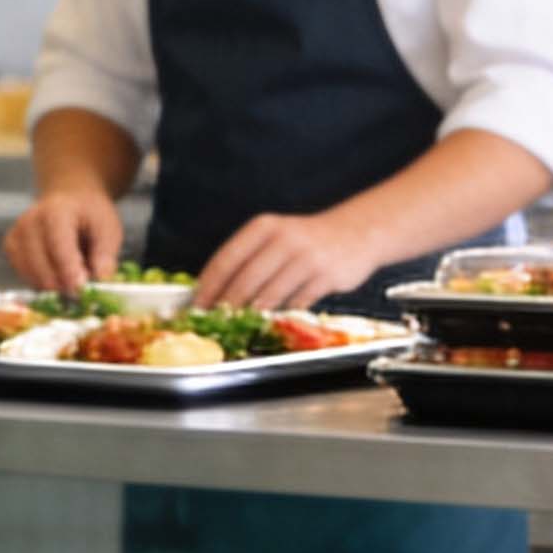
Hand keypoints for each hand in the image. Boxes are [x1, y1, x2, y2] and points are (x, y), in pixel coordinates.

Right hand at [4, 184, 122, 294]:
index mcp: (56, 211)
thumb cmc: (89, 215)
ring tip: (72, 276)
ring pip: (30, 274)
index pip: (58, 245)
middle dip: (61, 283)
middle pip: (40, 264)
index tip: (81, 289)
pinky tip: (57, 274)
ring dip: (52, 284)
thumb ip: (105, 254)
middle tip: (81, 291)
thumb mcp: (108, 228)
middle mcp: (29, 222)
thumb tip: (100, 280)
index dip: (69, 270)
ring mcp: (16, 235)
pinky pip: (24, 276)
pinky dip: (42, 282)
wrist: (69, 201)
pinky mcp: (10, 247)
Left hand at [191, 211, 373, 311]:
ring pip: (270, 295)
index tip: (196, 306)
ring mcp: (307, 258)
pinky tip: (273, 320)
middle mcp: (284, 239)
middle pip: (245, 280)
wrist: (356, 231)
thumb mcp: (275, 237)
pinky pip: (296, 303)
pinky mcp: (327, 276)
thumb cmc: (306, 240)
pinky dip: (282, 314)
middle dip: (226, 306)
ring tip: (240, 325)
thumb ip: (248, 259)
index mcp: (264, 227)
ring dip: (252, 314)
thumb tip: (213, 293)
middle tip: (215, 322)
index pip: (226, 260)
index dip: (208, 287)